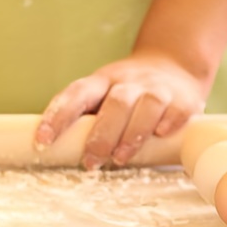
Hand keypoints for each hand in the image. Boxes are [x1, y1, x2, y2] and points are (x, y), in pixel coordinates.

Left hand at [34, 50, 207, 169]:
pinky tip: (160, 135)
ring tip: (120, 158)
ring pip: (146, 104)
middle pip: (114, 103)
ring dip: (132, 133)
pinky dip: (169, 121)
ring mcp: (156, 88)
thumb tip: (57, 152)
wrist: (174, 64)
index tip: (43, 141)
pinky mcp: (183, 99)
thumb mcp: (103, 96)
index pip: (76, 94)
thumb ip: (87, 118)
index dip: (58, 116)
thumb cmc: (128, 93)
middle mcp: (128, 81)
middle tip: (90, 162)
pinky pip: (176, 108)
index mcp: (101, 81)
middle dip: (100, 135)